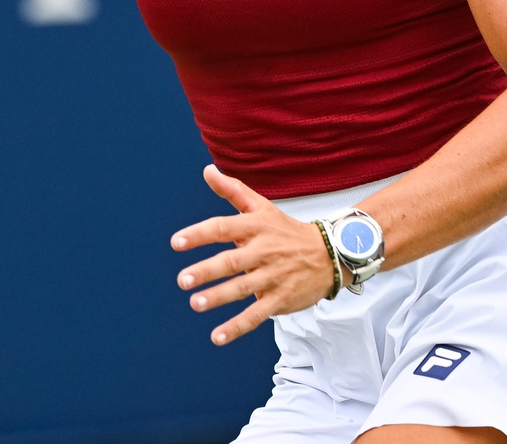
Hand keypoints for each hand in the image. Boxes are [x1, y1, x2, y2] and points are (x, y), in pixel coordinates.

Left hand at [170, 164, 337, 345]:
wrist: (330, 254)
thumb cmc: (286, 230)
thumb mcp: (262, 207)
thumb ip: (233, 191)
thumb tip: (207, 170)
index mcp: (256, 227)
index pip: (223, 228)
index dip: (199, 234)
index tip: (176, 243)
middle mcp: (263, 251)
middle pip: (232, 261)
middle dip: (206, 270)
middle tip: (182, 279)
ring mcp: (272, 276)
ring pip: (243, 288)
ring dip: (218, 297)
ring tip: (195, 304)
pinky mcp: (280, 299)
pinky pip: (256, 314)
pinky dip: (237, 326)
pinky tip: (217, 336)